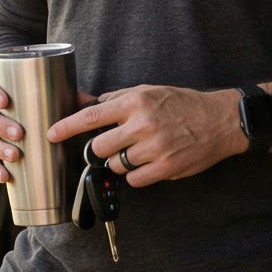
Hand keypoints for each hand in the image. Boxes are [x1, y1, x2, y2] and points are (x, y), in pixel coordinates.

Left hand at [45, 84, 241, 187]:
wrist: (220, 120)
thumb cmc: (181, 104)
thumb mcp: (147, 92)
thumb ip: (114, 100)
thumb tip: (81, 102)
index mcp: (136, 102)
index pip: (91, 117)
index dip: (67, 127)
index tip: (51, 134)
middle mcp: (143, 125)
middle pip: (98, 148)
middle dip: (100, 150)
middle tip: (115, 144)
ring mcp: (154, 148)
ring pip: (115, 166)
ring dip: (121, 162)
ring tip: (140, 150)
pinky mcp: (165, 168)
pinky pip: (134, 180)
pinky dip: (137, 175)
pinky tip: (150, 162)